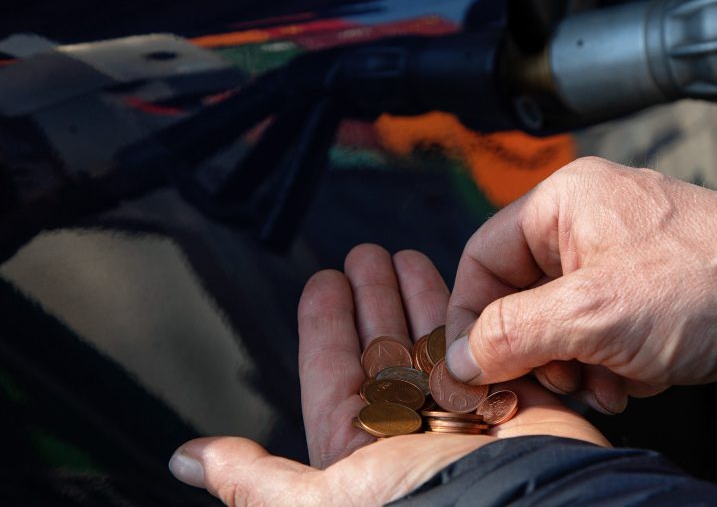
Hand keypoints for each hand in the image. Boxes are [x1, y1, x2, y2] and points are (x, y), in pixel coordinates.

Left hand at [169, 244, 607, 506]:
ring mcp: (460, 413)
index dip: (326, 323)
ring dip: (416, 296)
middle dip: (373, 298)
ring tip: (404, 255)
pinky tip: (459, 284)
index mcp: (360, 451)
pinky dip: (469, 313)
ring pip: (429, 341)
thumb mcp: (326, 499)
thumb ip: (257, 477)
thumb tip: (188, 460)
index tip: (324, 280)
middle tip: (366, 254)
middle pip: (383, 347)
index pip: (334, 372)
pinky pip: (482, 345)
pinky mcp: (508, 400)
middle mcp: (409, 431)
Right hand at [445, 157, 716, 415]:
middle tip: (556, 379)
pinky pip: (601, 332)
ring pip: (561, 322)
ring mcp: (621, 258)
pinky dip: (611, 364)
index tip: (472, 366)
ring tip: (608, 382)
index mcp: (564, 202)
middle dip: (537, 350)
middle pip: (520, 296)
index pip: (482, 258)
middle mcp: (588, 222)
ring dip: (576, 364)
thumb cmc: (709, 284)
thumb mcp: (592, 313)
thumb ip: (512, 333)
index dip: (470, 316)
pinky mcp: (649, 291)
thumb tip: (461, 357)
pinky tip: (638, 378)